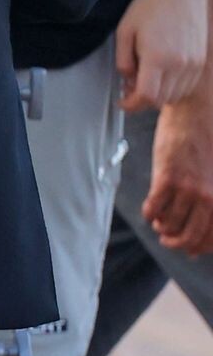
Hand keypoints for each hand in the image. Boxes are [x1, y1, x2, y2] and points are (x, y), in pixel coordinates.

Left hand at [115, 0, 208, 112]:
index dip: (131, 105)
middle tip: (130, 87)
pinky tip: (161, 74)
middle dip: (141, 100)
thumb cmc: (153, 5)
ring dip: (158, 95)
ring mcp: (193, 63)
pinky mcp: (200, 60)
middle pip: (160, 100)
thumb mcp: (125, 31)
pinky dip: (172, 88)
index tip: (123, 103)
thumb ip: (122, 60)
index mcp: (158, 57)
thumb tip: (127, 80)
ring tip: (146, 77)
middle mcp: (179, 64)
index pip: (146, 96)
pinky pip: (186, 86)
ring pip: (174, 96)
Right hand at [142, 93, 212, 255]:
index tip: (186, 248)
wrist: (197, 108)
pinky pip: (153, 208)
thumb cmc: (205, 141)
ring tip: (158, 217)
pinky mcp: (168, 177)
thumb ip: (207, 205)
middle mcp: (207, 195)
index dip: (195, 247)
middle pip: (189, 238)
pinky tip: (149, 207)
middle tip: (166, 236)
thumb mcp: (212, 176)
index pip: (211, 239)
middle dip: (174, 242)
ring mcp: (188, 187)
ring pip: (169, 224)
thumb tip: (195, 245)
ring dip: (160, 225)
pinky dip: (149, 213)